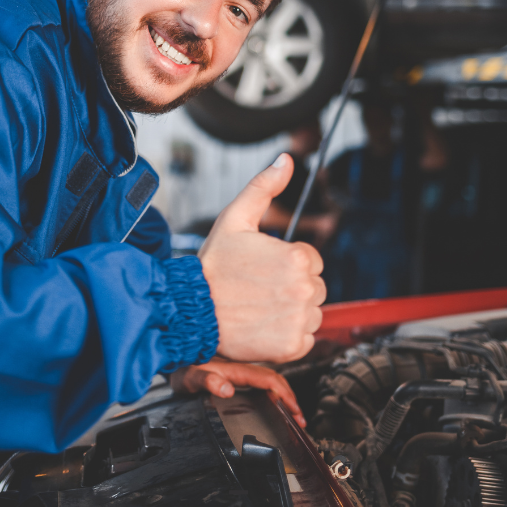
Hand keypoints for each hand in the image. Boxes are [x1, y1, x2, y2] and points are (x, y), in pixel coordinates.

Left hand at [170, 358, 305, 426]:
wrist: (170, 355)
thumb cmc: (179, 366)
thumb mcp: (189, 376)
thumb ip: (206, 380)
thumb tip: (227, 388)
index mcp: (235, 368)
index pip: (269, 379)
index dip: (285, 395)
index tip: (295, 412)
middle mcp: (239, 368)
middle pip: (274, 379)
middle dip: (291, 399)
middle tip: (300, 420)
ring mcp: (238, 371)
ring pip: (269, 380)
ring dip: (284, 396)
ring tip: (294, 414)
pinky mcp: (234, 375)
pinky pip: (259, 381)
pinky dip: (273, 393)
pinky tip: (274, 403)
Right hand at [199, 154, 325, 363]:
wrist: (190, 308)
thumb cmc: (213, 263)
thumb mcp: (236, 217)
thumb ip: (264, 186)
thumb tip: (287, 160)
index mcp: (297, 257)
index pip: (311, 260)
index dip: (287, 262)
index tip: (262, 268)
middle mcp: (304, 289)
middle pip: (315, 287)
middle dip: (291, 286)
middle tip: (259, 288)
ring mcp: (299, 319)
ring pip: (312, 313)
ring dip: (292, 312)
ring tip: (260, 307)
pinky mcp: (292, 346)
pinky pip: (305, 339)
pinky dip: (288, 336)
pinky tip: (263, 325)